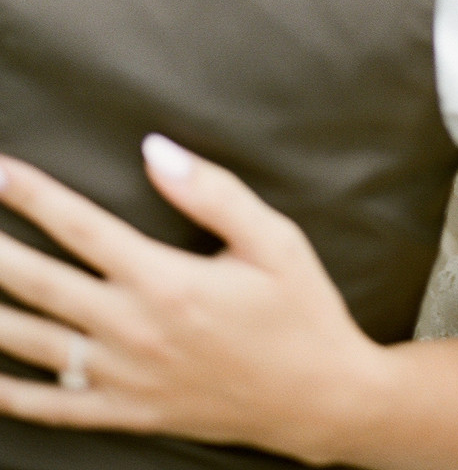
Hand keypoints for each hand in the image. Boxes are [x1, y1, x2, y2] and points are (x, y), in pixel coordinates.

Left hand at [0, 138, 383, 464]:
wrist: (320, 400)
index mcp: (167, 281)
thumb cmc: (300, 310)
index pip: (82, 227)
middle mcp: (134, 330)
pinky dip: (11, 393)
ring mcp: (125, 379)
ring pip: (32, 344)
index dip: (32, 195)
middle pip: (39, 284)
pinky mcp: (129, 414)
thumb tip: (155, 150)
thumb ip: (212, 193)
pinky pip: (54, 408)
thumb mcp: (275, 239)